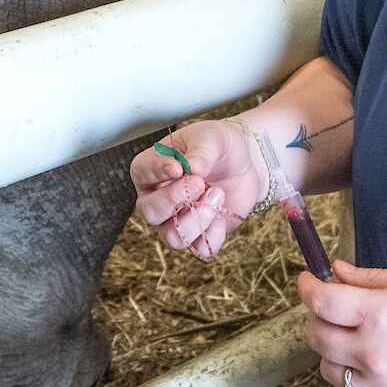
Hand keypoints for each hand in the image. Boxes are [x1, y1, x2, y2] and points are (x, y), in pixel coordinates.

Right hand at [129, 118, 272, 260]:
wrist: (245, 163)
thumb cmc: (219, 146)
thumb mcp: (211, 138)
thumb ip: (201, 151)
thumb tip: (192, 168)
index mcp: (151, 168)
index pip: (141, 174)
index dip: (157, 173)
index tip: (178, 167)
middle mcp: (157, 198)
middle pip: (150, 212)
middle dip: (175, 200)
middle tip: (200, 183)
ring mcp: (175, 219)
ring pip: (173, 236)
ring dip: (198, 218)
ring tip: (217, 194)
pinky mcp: (197, 235)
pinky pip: (199, 248)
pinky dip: (214, 232)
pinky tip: (222, 210)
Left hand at [298, 261, 386, 386]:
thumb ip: (372, 278)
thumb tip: (335, 271)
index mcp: (380, 315)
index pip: (321, 302)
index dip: (308, 287)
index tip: (308, 279)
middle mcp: (374, 352)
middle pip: (318, 337)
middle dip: (317, 317)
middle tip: (331, 308)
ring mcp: (382, 385)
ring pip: (330, 372)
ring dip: (332, 353)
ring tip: (350, 340)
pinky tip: (363, 374)